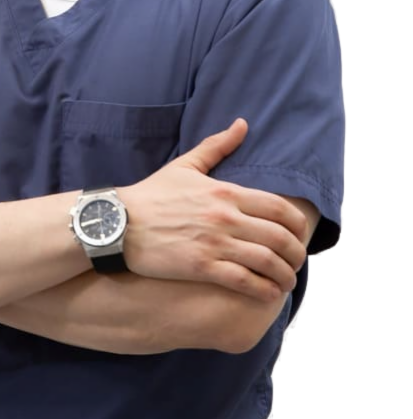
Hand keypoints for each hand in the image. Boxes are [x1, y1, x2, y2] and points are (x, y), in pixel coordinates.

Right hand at [120, 118, 307, 301]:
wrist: (116, 223)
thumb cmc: (150, 195)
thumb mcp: (185, 166)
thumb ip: (217, 146)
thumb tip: (242, 124)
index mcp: (226, 192)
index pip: (279, 208)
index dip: (298, 225)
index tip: (301, 234)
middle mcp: (225, 217)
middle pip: (279, 237)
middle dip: (297, 253)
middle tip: (298, 261)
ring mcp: (214, 243)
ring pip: (267, 261)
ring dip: (284, 274)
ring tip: (286, 281)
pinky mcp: (201, 267)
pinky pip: (244, 281)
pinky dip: (263, 290)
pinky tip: (269, 294)